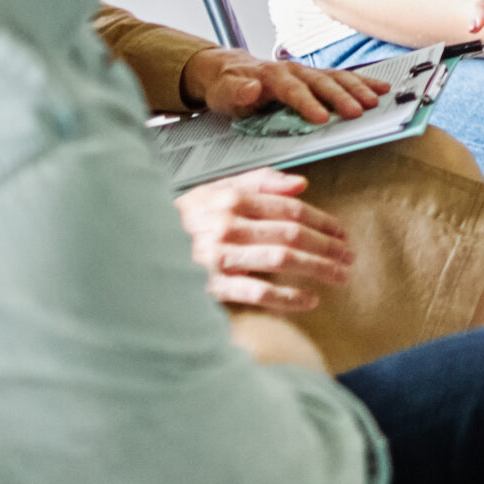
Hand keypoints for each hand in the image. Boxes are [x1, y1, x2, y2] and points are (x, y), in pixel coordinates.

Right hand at [177, 169, 354, 310]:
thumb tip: (301, 184)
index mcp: (232, 199)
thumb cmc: (179, 220)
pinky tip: (309, 300)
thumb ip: (258, 182)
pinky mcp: (209, 285)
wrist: (133, 247)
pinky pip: (257, 290)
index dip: (323, 221)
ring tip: (340, 275)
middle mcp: (228, 224)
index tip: (343, 233)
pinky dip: (287, 296)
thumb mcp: (214, 190)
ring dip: (318, 267)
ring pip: (282, 258)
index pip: (291, 209)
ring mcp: (219, 256)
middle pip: (293, 233)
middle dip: (328, 245)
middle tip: (349, 257)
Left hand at [180, 46, 386, 123]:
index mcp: (273, 76)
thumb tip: (252, 88)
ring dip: (358, 89)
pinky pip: (343, 77)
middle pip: (322, 83)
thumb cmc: (228, 86)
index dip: (309, 104)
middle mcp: (295, 70)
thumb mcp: (223, 91)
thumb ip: (237, 92)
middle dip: (342, 97)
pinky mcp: (317, 77)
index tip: (323, 118)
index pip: (294, 90)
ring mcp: (308, 72)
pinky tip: (381, 88)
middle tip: (358, 112)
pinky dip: (363, 82)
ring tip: (374, 102)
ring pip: (337, 78)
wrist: (232, 70)